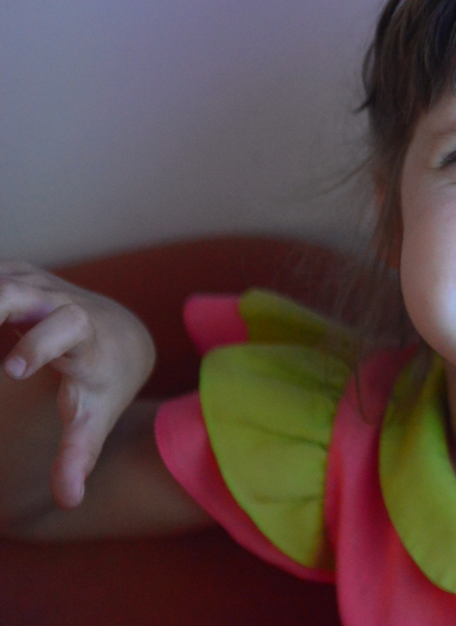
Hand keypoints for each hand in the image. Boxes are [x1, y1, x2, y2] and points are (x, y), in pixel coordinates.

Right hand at [0, 262, 154, 508]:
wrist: (121, 335)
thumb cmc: (103, 382)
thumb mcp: (95, 417)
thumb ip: (78, 456)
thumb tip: (70, 500)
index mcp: (83, 334)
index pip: (67, 326)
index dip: (42, 342)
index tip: (14, 369)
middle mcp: (58, 301)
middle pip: (21, 290)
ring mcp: (34, 283)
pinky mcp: (13, 275)